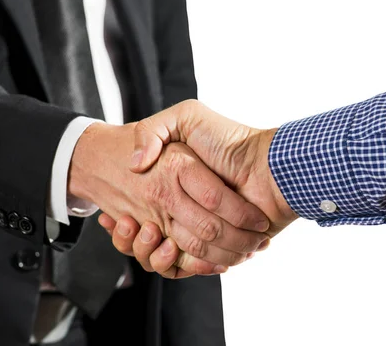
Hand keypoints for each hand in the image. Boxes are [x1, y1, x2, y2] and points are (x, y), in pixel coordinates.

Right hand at [98, 100, 298, 276]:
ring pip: (163, 255)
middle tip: (132, 224)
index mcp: (175, 184)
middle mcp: (183, 208)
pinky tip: (171, 249)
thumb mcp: (188, 117)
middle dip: (136, 238)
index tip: (116, 217)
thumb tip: (135, 163)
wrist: (269, 165)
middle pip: (149, 236)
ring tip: (149, 232)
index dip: (123, 220)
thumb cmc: (229, 140)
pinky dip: (179, 265)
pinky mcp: (216, 248)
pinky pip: (187, 267)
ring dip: (150, 252)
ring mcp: (199, 228)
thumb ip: (154, 130)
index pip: (139, 209)